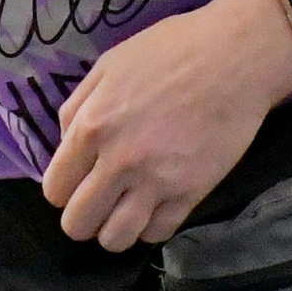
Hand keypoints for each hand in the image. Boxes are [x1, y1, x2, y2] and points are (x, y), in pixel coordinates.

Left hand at [42, 0, 291, 253]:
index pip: (55, 190)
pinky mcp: (190, 194)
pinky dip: (151, 226)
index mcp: (92, 127)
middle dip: (83, 217)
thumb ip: (77, 107)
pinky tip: (156, 206)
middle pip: (78, 224)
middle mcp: (118, 162)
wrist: (236, 57)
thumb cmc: (171, 50)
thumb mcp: (109, 65)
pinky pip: (157, 234)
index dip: (63, 190)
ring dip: (115, 230)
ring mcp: (156, 182)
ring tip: (126, 211)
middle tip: (99, 202)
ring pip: (115, 240)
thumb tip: (65, 146)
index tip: (78, 181)